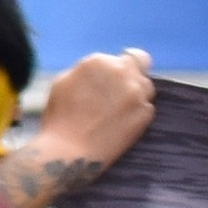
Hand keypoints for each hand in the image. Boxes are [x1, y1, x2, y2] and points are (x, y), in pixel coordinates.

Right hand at [34, 47, 154, 171]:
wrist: (70, 150)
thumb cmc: (60, 117)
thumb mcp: (64, 81)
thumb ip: (89, 71)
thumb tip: (103, 71)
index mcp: (100, 62)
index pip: (128, 56)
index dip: (125, 65)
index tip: (121, 74)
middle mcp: (123, 73)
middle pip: (140, 69)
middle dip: (131, 78)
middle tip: (119, 93)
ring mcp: (137, 94)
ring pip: (146, 87)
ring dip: (136, 94)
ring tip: (119, 109)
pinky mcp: (146, 114)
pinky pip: (147, 107)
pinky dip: (138, 112)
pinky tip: (122, 122)